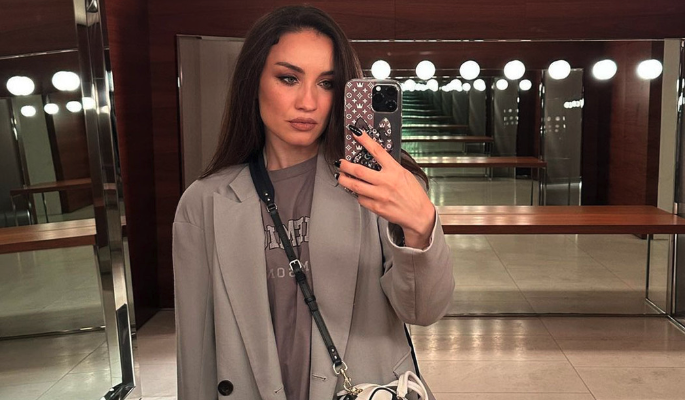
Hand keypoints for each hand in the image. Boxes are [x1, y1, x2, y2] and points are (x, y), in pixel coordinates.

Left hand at [337, 127, 435, 248]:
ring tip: (341, 176)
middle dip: (345, 165)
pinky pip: (361, 199)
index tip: (356, 133)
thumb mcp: (404, 174)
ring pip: (355, 186)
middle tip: (340, 162)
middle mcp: (386, 182)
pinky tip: (357, 192)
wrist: (418, 214)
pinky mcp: (376, 207)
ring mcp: (380, 195)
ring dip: (344, 180)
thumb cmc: (413, 194)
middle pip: (359, 170)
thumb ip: (390, 167)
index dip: (365, 140)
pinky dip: (357, 194)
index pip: (377, 151)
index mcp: (395, 170)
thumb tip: (375, 160)